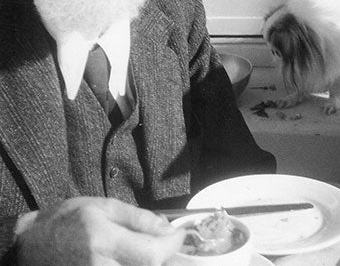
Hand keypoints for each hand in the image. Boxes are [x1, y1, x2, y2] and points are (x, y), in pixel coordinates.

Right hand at [17, 197, 185, 265]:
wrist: (31, 246)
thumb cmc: (66, 221)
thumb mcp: (104, 207)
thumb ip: (139, 218)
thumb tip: (167, 228)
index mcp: (103, 240)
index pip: (153, 252)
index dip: (173, 244)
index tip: (180, 235)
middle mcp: (101, 265)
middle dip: (166, 256)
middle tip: (167, 245)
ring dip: (152, 262)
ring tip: (150, 251)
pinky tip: (136, 259)